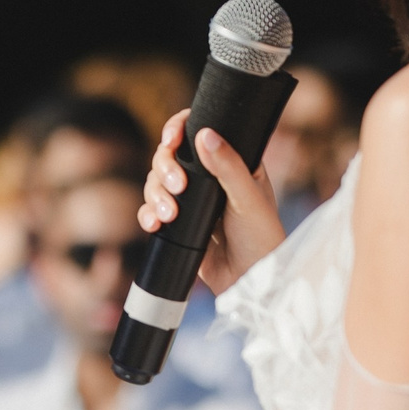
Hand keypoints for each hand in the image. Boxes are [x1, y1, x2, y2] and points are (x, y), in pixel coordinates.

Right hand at [138, 109, 283, 295]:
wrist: (250, 280)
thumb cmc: (261, 237)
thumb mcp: (248, 198)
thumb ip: (228, 166)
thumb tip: (204, 134)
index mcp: (231, 162)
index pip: (198, 133)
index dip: (178, 129)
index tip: (170, 139)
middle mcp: (208, 177)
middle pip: (169, 157)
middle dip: (164, 169)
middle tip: (177, 187)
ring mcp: (191, 201)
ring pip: (156, 183)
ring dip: (155, 195)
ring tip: (169, 216)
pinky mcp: (178, 224)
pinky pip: (151, 211)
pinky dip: (147, 215)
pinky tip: (153, 225)